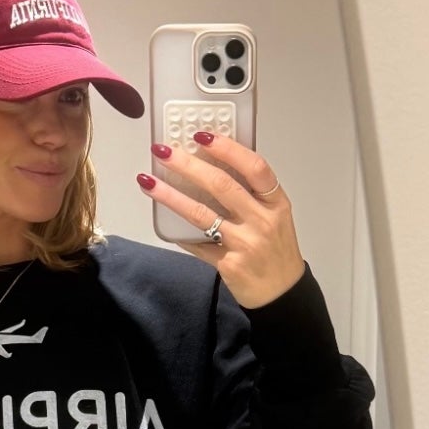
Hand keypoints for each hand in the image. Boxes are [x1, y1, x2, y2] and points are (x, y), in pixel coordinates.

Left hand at [136, 131, 304, 308]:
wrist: (281, 293)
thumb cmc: (275, 249)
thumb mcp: (275, 216)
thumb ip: (251, 194)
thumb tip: (211, 164)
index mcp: (276, 203)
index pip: (255, 168)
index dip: (228, 149)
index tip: (202, 135)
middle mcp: (263, 221)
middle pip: (223, 185)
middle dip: (188, 165)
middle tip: (163, 151)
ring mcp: (245, 244)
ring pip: (201, 213)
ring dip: (171, 195)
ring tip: (148, 181)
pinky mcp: (229, 264)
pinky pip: (197, 244)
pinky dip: (179, 232)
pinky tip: (162, 220)